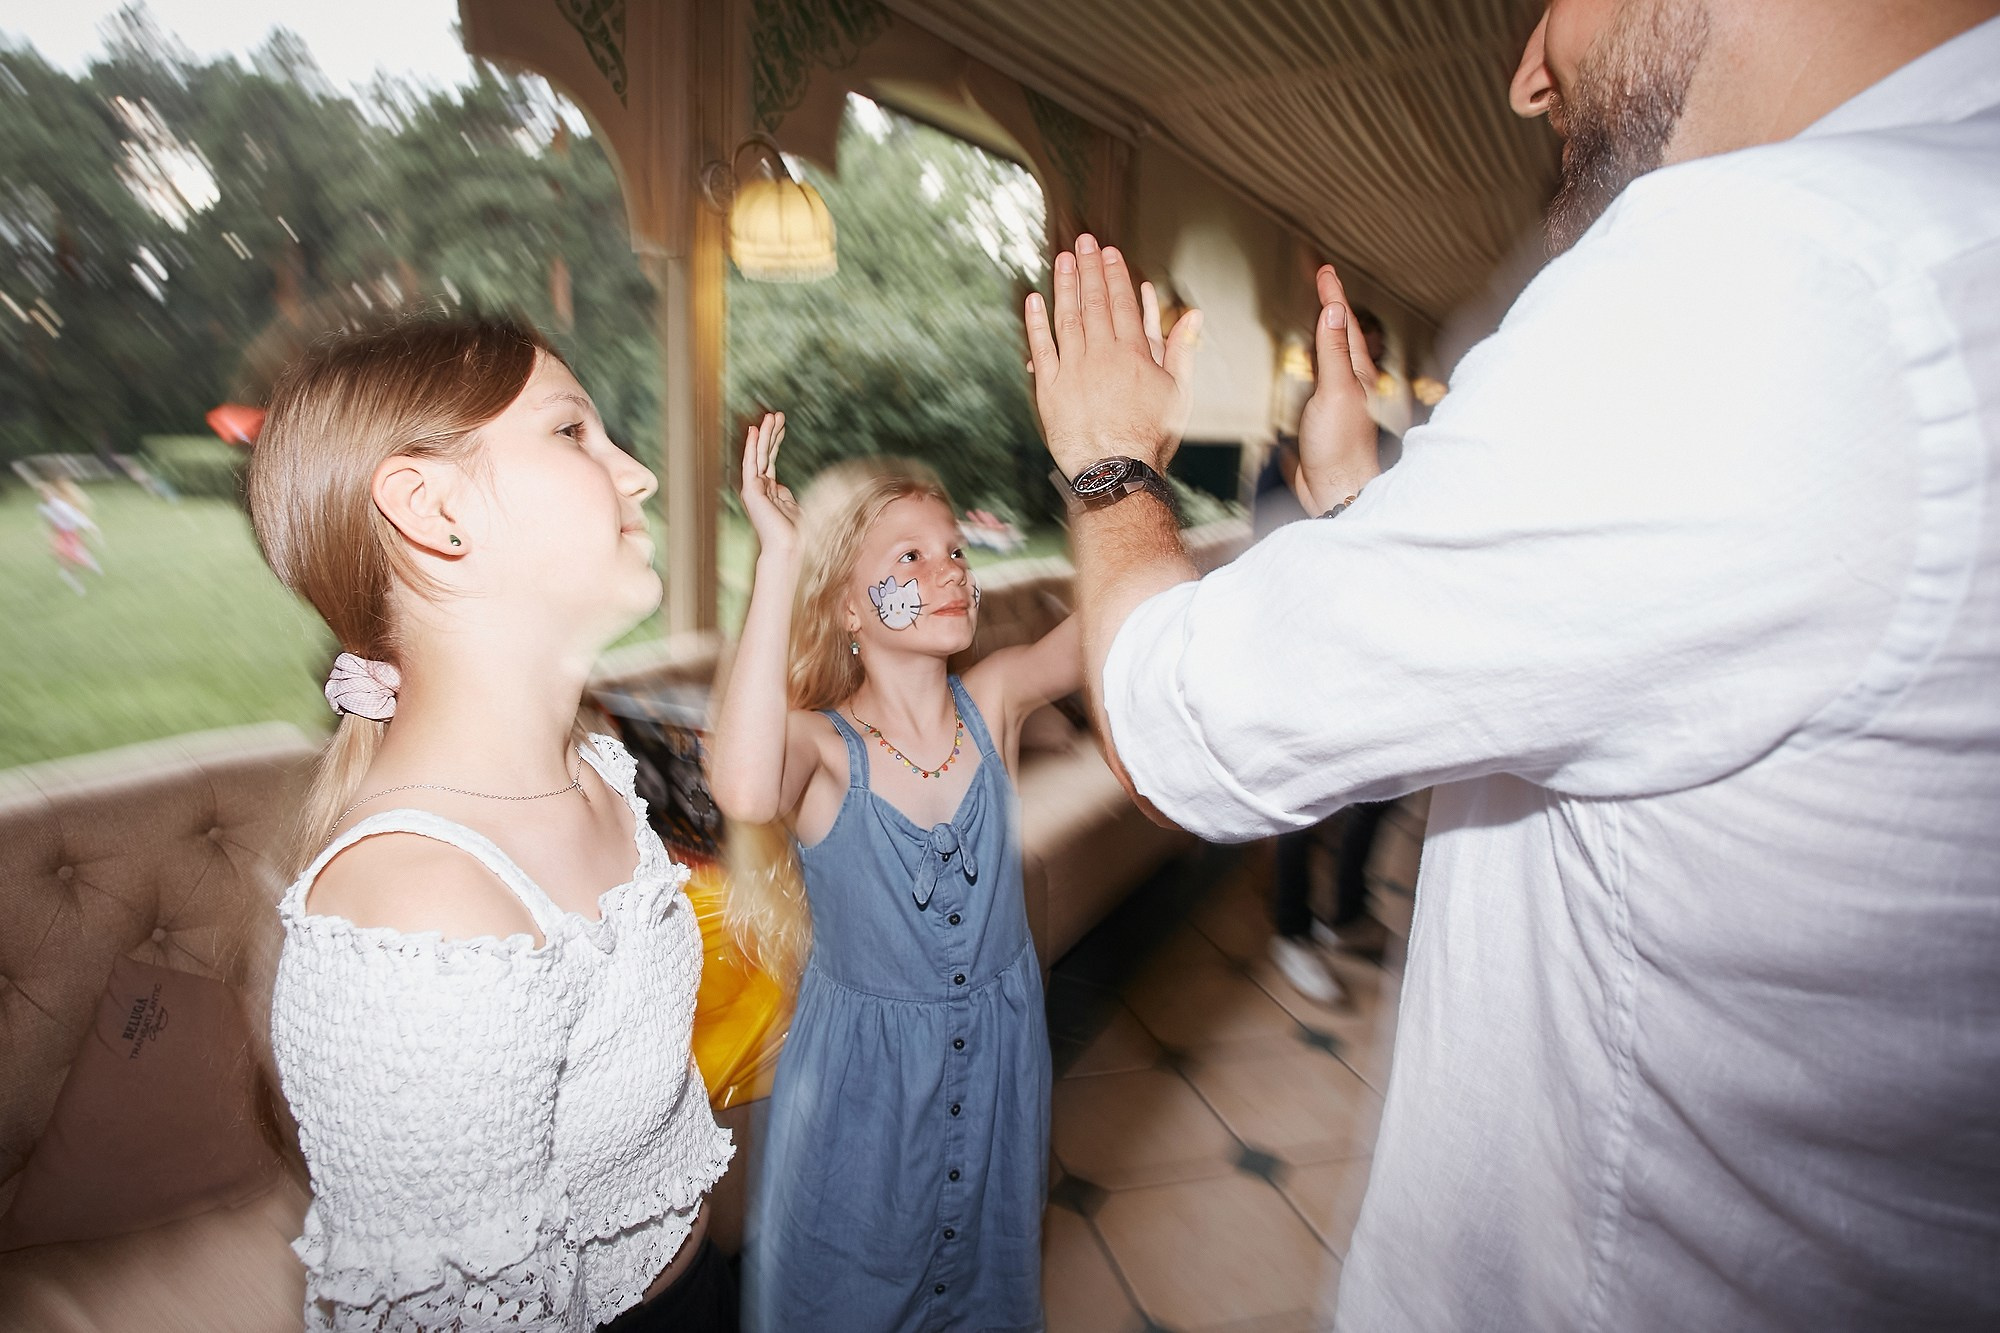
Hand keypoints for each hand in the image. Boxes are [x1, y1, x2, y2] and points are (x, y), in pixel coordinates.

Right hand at [739, 411, 799, 558]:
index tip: (782, 425)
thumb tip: (781, 485)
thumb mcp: (793, 506)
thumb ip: (785, 493)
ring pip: (759, 455)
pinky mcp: (751, 490)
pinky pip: (751, 463)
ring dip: (765, 434)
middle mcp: (759, 488)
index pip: (772, 460)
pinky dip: (753, 446)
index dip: (777, 441)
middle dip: (772, 433)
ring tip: (771, 416)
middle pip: (765, 454)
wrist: (788, 547)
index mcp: (769, 491)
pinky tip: (755, 430)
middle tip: (778, 414)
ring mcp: (753, 488)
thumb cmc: (794, 533)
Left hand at [1024, 234, 1202, 478]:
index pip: (1123, 303)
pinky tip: (1034, 300)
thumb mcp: (1178, 392)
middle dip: (1089, 269)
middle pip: (1095, 303)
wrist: (1117, 471)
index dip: (1115, 275)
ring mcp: (1074, 370)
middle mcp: (1101, 354)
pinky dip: (1036, 323)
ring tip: (1062, 259)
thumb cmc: (1151, 437)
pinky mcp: (1051, 389)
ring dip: (1065, 286)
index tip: (1109, 253)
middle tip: (1083, 242)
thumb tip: (1193, 315)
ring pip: (1068, 318)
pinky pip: (1042, 348)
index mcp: (1133, 353)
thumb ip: (1182, 349)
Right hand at [1294, 264, 1381, 513]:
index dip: (1333, 294)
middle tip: (1320, 282)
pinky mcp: (1319, 417)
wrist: (1333, 491)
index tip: (1324, 270)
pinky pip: (1314, 380)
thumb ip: (1334, 350)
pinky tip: (1305, 364)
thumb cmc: (1341, 446)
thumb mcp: (1337, 390)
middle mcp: (1349, 382)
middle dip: (1329, 307)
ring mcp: (1335, 399)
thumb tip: (1334, 309)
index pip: (1344, 323)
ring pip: (1328, 357)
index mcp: (1357, 371)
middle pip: (1339, 335)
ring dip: (1321, 333)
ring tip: (1316, 313)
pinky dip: (1309, 363)